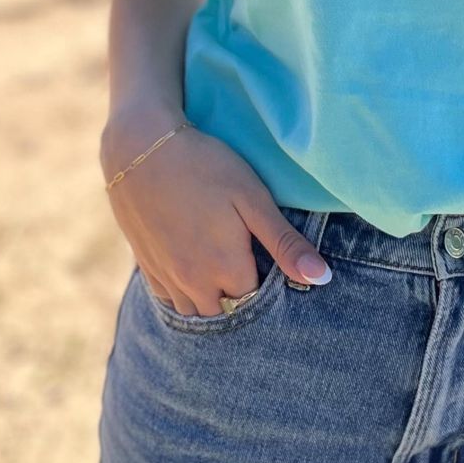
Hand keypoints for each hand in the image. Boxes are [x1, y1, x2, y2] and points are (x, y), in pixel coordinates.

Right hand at [99, 105, 331, 314]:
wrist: (140, 149)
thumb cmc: (205, 166)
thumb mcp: (252, 198)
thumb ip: (285, 243)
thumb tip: (322, 278)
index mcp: (226, 268)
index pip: (256, 302)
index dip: (269, 289)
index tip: (274, 267)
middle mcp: (194, 283)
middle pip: (226, 313)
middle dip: (242, 300)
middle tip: (252, 269)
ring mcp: (167, 277)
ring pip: (196, 312)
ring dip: (213, 302)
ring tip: (226, 276)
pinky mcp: (147, 266)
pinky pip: (170, 300)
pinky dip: (186, 296)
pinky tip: (195, 275)